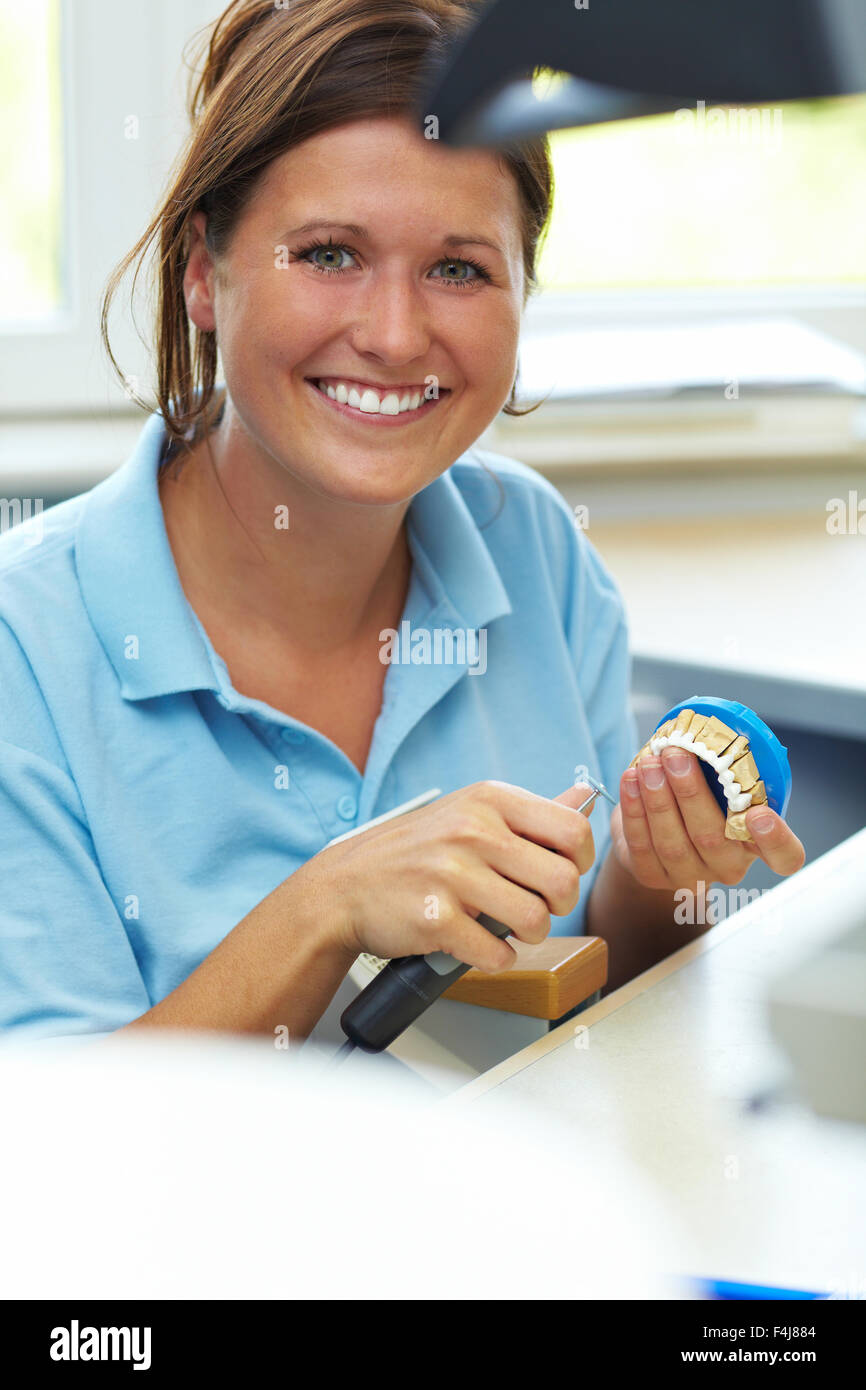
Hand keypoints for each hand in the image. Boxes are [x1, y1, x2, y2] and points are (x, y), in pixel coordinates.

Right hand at [305, 780, 595, 972]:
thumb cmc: (414, 853)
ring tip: (507, 927)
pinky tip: (477, 944)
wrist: (344, 887)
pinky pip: (497, 953)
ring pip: (536, 921)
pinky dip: (495, 958)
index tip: (561, 872)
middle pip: (564, 881)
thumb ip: (528, 815)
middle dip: (559, 905)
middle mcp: (473, 830)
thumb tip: (584, 800)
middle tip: (536, 907)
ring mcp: (452, 874)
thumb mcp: (470, 813)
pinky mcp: (435, 918)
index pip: (573, 830)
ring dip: (529, 935)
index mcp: (489, 800)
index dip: (580, 861)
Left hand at [610, 747, 804, 892]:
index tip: (761, 815)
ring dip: (658, 798)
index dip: (776, 840)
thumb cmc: (698, 800)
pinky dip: (634, 809)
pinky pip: (642, 844)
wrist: (655, 831)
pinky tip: (631, 779)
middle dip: (690, 793)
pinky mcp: (652, 875)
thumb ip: (724, 768)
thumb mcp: (720, 785)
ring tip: (649, 763)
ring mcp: (689, 875)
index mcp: (756, 843)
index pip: (784, 855)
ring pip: (672, 843)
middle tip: (676, 755)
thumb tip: (706, 728)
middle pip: (713, 838)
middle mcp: (727, 865)